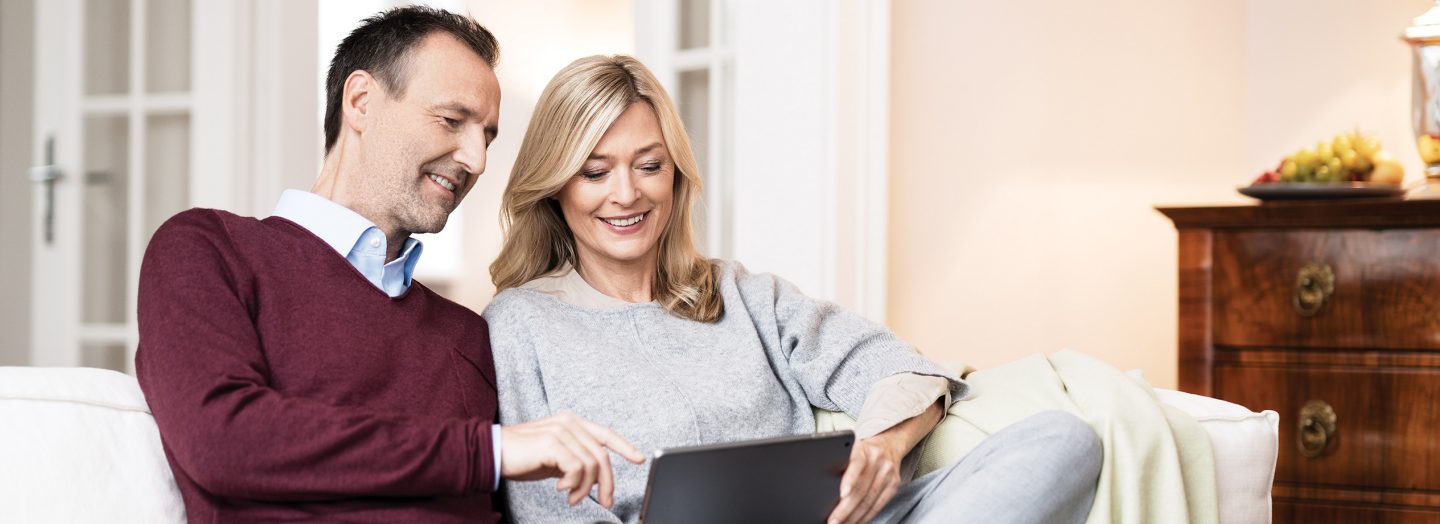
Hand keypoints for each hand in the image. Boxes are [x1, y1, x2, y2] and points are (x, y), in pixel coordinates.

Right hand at [500, 411, 645, 507]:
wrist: (493, 454)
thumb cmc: (521, 457)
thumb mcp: (554, 457)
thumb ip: (574, 460)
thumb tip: (594, 477)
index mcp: (571, 422)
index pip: (605, 434)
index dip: (625, 446)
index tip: (640, 458)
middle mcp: (569, 422)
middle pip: (602, 454)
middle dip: (607, 482)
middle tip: (604, 501)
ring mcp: (561, 431)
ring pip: (591, 464)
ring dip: (584, 488)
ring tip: (571, 498)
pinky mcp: (552, 443)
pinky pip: (577, 468)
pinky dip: (573, 484)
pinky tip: (560, 489)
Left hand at [827, 436, 903, 523]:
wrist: (889, 444)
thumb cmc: (864, 451)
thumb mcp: (851, 450)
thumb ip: (842, 464)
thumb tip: (826, 490)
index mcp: (863, 449)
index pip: (856, 463)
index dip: (850, 479)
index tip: (842, 494)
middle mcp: (878, 460)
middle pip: (861, 489)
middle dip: (845, 509)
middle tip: (832, 521)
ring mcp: (887, 473)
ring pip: (868, 501)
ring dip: (853, 518)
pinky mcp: (894, 485)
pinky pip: (878, 506)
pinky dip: (866, 517)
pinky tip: (856, 522)